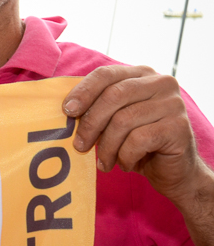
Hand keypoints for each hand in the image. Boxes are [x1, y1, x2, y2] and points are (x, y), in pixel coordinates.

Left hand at [63, 65, 208, 202]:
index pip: (106, 74)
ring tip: (104, 162)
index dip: (83, 91)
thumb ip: (98, 108)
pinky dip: (125, 156)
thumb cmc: (137, 144)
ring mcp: (173, 103)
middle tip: (79, 146)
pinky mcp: (179, 127)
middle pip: (113, 95)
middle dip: (90, 123)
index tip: (67, 111)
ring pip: (123, 120)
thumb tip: (67, 110)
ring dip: (107, 146)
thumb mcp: (114, 121)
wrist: (173, 171)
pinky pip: (138, 139)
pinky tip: (125, 164)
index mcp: (142, 74)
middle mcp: (161, 83)